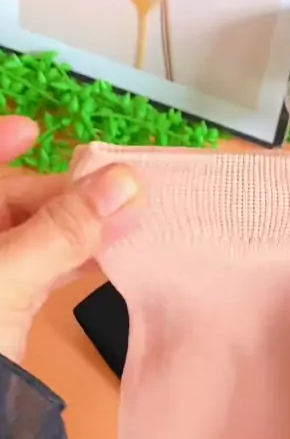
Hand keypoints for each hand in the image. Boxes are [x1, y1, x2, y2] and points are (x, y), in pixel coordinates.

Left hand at [0, 116, 138, 362]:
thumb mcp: (5, 281)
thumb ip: (63, 230)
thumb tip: (125, 182)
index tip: (35, 132)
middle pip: (8, 199)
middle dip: (63, 195)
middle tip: (123, 196)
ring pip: (30, 235)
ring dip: (76, 230)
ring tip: (128, 224)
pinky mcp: (4, 305)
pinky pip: (39, 267)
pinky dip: (73, 261)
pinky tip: (110, 255)